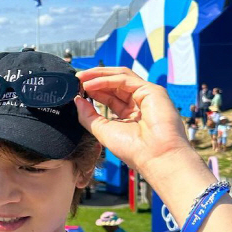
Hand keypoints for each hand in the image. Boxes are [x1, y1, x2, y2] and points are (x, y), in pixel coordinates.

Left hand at [75, 67, 189, 175]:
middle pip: (114, 83)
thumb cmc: (133, 149)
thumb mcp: (103, 131)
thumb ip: (88, 116)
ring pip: (120, 76)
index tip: (76, 89)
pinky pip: (124, 79)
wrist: (155, 157)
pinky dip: (105, 80)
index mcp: (130, 114)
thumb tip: (77, 100)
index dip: (93, 90)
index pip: (109, 96)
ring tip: (81, 78)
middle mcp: (139, 102)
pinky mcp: (151, 90)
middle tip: (77, 79)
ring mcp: (146, 95)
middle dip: (94, 79)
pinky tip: (90, 85)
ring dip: (99, 75)